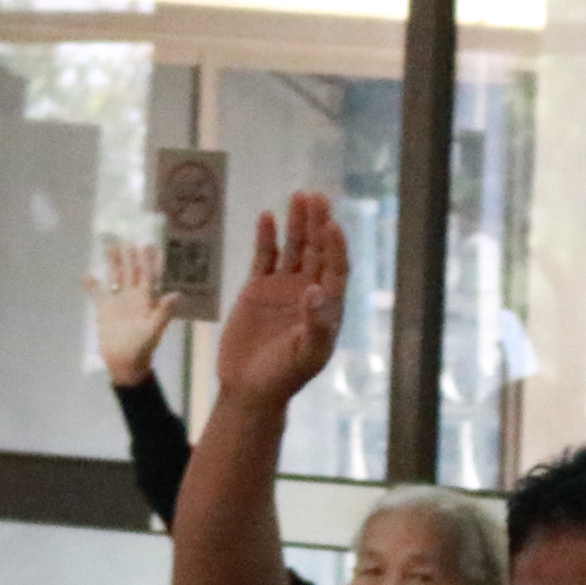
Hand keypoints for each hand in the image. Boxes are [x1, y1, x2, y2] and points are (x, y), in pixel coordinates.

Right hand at [88, 238, 181, 386]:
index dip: (150, 261)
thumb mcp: (154, 329)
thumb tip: (177, 294)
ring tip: (109, 246)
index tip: (150, 244)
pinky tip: (87, 274)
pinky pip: (97, 293)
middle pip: (131, 271)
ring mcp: (118, 301)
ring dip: (113, 263)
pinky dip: (92, 284)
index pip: (150, 276)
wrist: (125, 361)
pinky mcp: (104, 308)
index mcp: (146, 300)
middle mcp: (133, 296)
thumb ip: (163, 311)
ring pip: (115, 277)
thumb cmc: (143, 346)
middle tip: (128, 236)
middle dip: (130, 255)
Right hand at [211, 193, 345, 408]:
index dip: (336, 247)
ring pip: (293, 249)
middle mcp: (308, 292)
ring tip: (299, 196)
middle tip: (317, 196)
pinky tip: (267, 217)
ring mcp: (283, 289)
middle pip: (317, 251)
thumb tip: (316, 290)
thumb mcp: (306, 355)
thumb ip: (316, 324)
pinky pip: (264, 257)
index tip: (333, 224)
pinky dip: (267, 238)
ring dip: (297, 224)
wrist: (249, 389)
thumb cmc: (283, 377)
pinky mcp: (257, 289)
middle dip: (318, 224)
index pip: (336, 269)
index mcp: (328, 307)